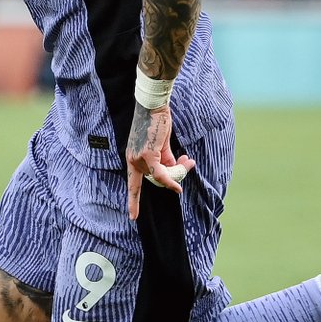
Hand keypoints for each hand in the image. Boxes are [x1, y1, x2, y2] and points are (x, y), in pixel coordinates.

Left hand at [125, 103, 194, 221]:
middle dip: (173, 176)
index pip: (132, 183)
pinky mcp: (147, 154)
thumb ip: (165, 161)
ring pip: (161, 176)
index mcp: (133, 158)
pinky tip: (178, 186)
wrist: (153, 105)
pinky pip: (162, 174)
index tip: (132, 216)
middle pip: (155, 179)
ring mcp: (139, 158)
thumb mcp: (160, 145)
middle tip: (188, 164)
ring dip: (177, 171)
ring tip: (188, 161)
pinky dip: (171, 180)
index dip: (133, 200)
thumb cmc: (156, 122)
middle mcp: (133, 160)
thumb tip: (174, 174)